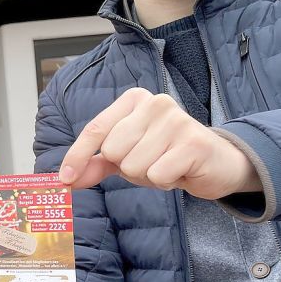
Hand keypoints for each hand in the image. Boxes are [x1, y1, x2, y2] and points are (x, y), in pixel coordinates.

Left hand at [59, 88, 262, 199]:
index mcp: (134, 99)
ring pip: (134, 166)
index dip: (77, 156)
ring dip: (148, 176)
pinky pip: (157, 175)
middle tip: (151, 162)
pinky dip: (165, 182)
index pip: (95, 130)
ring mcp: (176, 120)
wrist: (216, 164)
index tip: (64, 180)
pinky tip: (180, 171)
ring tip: (166, 165)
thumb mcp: (125, 156)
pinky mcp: (193, 142)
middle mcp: (155, 103)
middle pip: (113, 151)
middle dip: (127, 167)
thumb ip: (94, 164)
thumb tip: (65, 180)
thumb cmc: (165, 155)